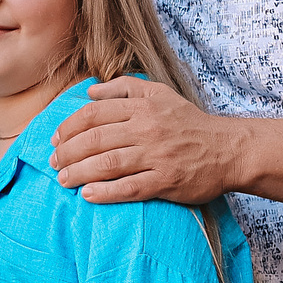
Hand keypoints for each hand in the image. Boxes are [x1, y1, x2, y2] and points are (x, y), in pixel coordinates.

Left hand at [51, 77, 246, 204]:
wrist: (229, 149)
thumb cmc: (189, 123)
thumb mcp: (160, 94)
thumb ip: (124, 87)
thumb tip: (91, 91)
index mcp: (143, 107)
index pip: (94, 115)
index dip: (68, 127)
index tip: (55, 139)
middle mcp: (147, 129)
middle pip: (95, 139)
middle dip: (67, 152)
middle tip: (53, 163)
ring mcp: (157, 156)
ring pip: (108, 164)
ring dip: (79, 173)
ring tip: (63, 179)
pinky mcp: (167, 181)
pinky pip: (130, 188)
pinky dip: (106, 192)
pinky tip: (88, 195)